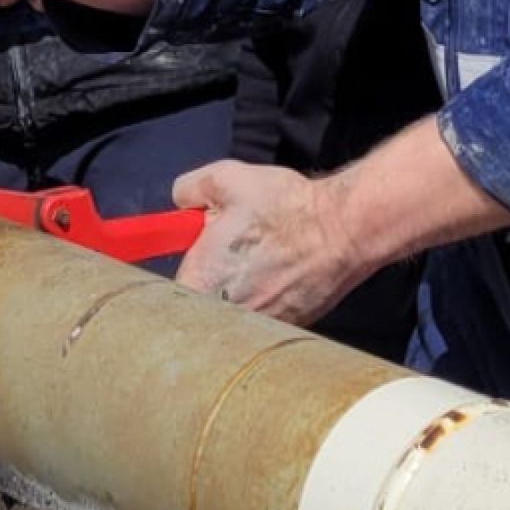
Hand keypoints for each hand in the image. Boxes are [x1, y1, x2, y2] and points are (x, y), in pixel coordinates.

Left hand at [170, 161, 378, 328]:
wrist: (344, 231)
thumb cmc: (285, 209)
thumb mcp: (225, 179)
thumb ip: (188, 190)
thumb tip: (181, 201)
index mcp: (201, 284)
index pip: (165, 296)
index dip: (178, 274)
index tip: (193, 259)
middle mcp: (225, 315)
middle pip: (200, 307)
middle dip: (209, 282)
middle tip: (230, 256)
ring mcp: (258, 327)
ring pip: (233, 314)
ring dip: (239, 292)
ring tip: (260, 264)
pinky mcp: (286, 329)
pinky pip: (263, 318)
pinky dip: (267, 299)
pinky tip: (281, 275)